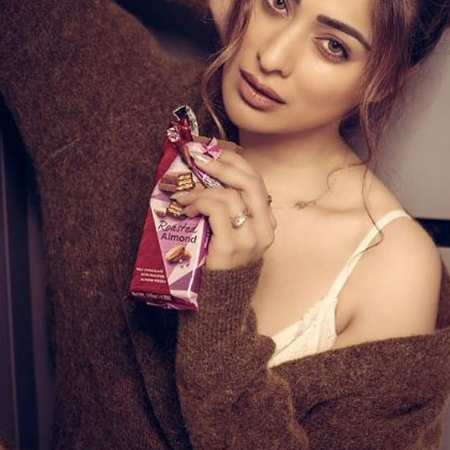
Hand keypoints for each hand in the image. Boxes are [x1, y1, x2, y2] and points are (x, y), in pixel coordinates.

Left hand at [170, 148, 276, 270]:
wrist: (216, 298)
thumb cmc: (219, 260)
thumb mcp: (230, 229)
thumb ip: (228, 206)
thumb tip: (205, 171)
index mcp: (267, 221)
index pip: (257, 181)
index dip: (235, 162)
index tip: (212, 151)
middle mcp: (264, 229)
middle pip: (250, 183)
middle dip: (222, 165)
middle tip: (198, 159)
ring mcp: (250, 239)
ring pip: (229, 196)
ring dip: (201, 191)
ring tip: (183, 196)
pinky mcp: (232, 246)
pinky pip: (216, 211)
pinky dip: (198, 203)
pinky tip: (186, 210)